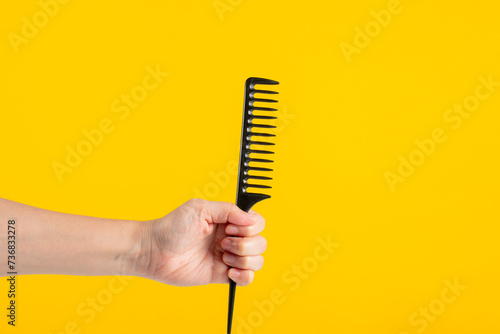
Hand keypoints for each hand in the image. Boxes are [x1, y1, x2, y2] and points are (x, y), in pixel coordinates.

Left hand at [137, 199, 266, 286]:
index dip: (249, 227)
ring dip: (243, 259)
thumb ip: (228, 210)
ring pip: (256, 261)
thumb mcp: (200, 209)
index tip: (230, 228)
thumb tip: (252, 218)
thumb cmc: (172, 227)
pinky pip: (247, 278)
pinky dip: (244, 276)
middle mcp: (230, 238)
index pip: (257, 223)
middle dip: (245, 244)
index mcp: (228, 220)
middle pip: (260, 243)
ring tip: (222, 257)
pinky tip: (229, 271)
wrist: (154, 251)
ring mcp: (227, 257)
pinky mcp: (221, 274)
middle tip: (223, 244)